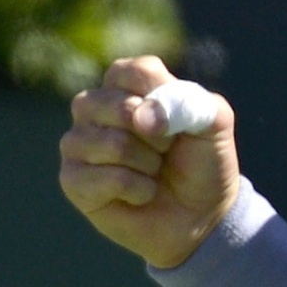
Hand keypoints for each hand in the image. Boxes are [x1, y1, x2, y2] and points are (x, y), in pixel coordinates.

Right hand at [59, 55, 239, 268]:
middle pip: (118, 106)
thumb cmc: (203, 161)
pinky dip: (137, 190)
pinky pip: (104, 178)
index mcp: (127, 82)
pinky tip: (141, 194)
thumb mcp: (214, 123)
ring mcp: (78, 142)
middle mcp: (94, 106)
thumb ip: (189, 102)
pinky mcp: (72, 179)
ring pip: (112, 143)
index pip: (136, 72)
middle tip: (166, 151)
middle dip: (158, 137)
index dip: (165, 101)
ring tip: (153, 172)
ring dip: (148, 164)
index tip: (179, 123)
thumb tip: (139, 116)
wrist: (201, 214)